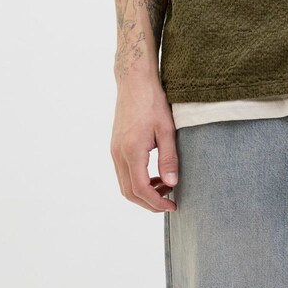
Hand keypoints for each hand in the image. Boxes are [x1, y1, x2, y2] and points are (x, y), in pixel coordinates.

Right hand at [110, 76, 179, 212]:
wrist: (134, 82)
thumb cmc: (152, 101)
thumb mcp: (167, 130)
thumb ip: (169, 158)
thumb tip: (172, 183)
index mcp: (131, 150)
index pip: (141, 189)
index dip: (156, 202)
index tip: (173, 206)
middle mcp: (118, 153)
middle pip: (129, 192)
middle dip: (149, 202)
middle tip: (170, 201)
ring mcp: (114, 150)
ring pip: (124, 184)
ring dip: (143, 192)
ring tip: (165, 186)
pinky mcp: (115, 146)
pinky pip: (123, 173)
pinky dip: (138, 181)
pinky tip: (154, 175)